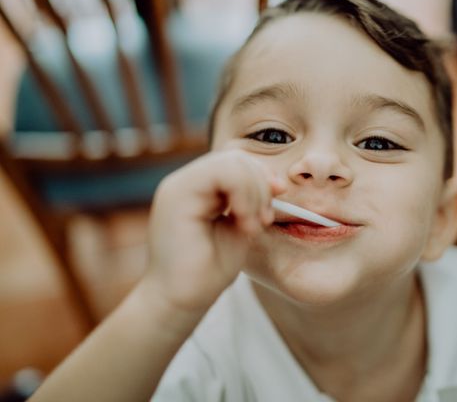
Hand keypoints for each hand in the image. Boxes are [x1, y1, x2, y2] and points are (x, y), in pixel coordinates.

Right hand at [144, 150, 284, 315]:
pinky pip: (220, 173)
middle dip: (261, 186)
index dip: (262, 177)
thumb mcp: (239, 226)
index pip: (237, 163)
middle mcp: (186, 182)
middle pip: (236, 158)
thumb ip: (252, 202)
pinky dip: (243, 194)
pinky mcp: (176, 195)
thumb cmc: (209, 270)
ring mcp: (178, 185)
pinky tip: (244, 222)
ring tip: (252, 226)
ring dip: (254, 193)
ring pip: (230, 162)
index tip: (276, 202)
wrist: (180, 301)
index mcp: (200, 188)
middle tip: (264, 220)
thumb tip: (276, 182)